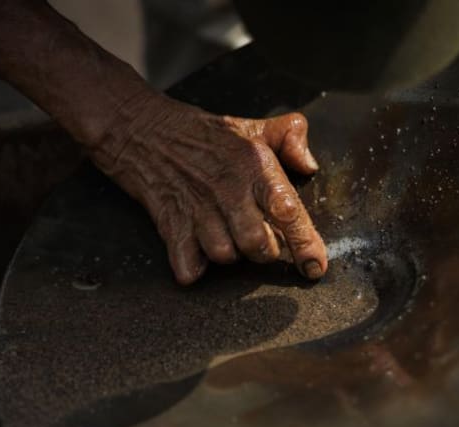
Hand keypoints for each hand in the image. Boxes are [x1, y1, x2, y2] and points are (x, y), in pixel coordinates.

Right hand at [91, 91, 327, 284]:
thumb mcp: (251, 126)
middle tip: (262, 241)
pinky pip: (187, 264)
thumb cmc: (204, 134)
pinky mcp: (170, 223)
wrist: (142, 129)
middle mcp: (228, 190)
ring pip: (225, 256)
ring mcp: (197, 208)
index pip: (288, 210)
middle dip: (265, 251)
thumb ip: (290, 138)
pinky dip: (193, 268)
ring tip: (228, 238)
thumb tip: (310, 165)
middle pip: (258, 244)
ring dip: (231, 256)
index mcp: (254, 166)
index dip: (305, 243)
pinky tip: (198, 254)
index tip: (315, 267)